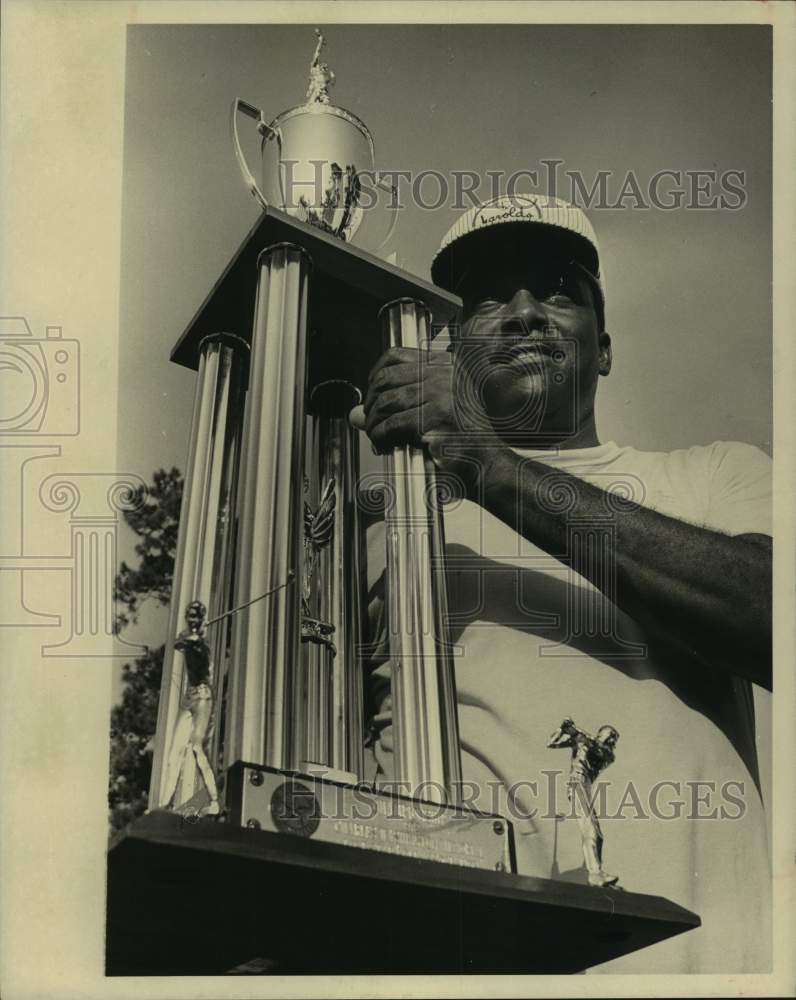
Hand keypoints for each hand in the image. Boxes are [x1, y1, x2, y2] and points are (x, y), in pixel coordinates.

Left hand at [350, 346, 504, 499]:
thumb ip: (394, 407)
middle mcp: (445, 374)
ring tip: (377, 437)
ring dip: (374, 423)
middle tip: (370, 422)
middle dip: (370, 403)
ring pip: (387, 402)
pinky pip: (393, 424)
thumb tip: (357, 412)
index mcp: (446, 365)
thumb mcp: (429, 414)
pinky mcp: (437, 417)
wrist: (490, 465)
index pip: (397, 356)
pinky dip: (381, 436)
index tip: (370, 394)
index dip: (375, 375)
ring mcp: (443, 394)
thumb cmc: (466, 441)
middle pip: (387, 378)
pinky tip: (384, 444)